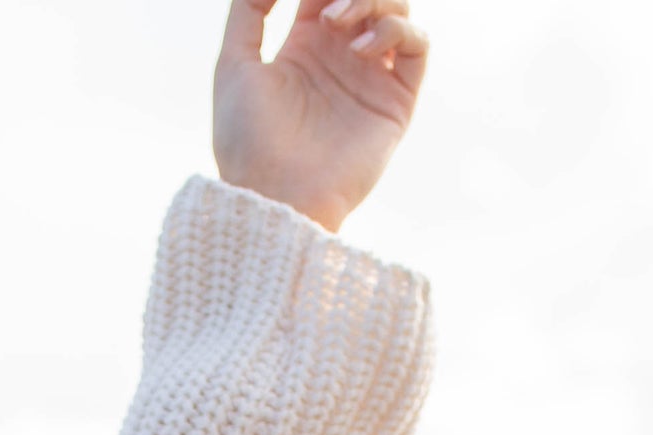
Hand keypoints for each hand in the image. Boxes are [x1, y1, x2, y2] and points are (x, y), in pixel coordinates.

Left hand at [213, 0, 428, 235]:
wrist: (272, 196)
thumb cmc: (246, 140)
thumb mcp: (234, 62)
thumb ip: (249, 8)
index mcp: (306, 43)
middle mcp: (343, 56)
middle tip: (326, 12)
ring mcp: (372, 77)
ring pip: (398, 10)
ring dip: (372, 0)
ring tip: (338, 25)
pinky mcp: (395, 102)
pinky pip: (418, 45)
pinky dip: (397, 31)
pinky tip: (360, 49)